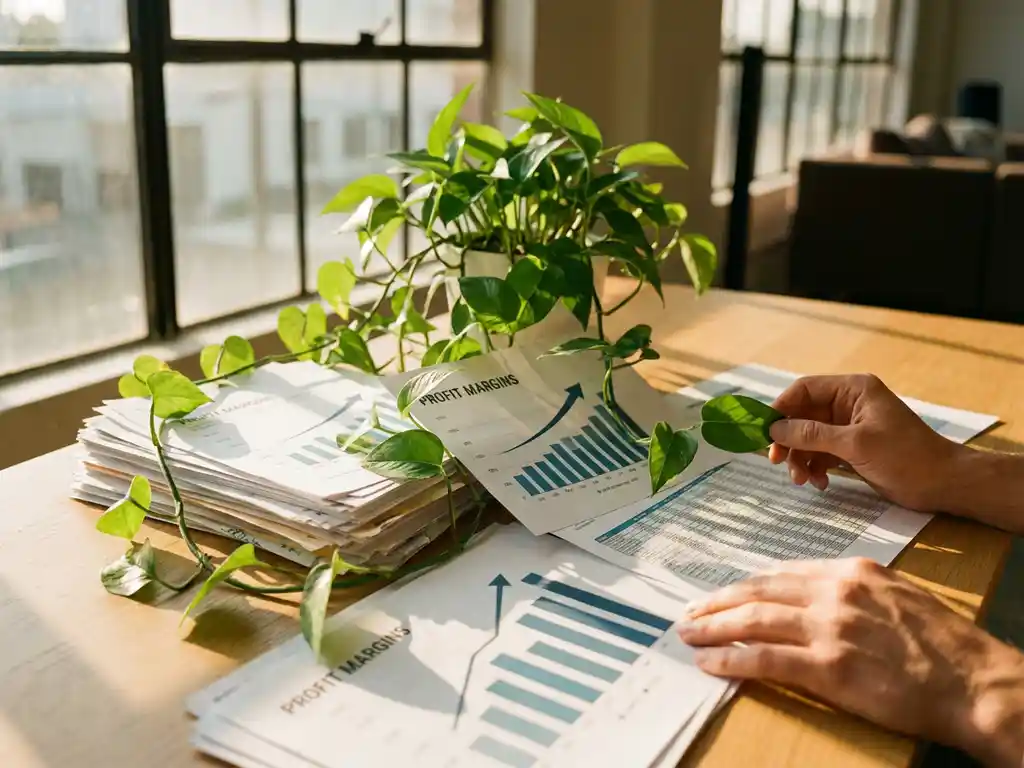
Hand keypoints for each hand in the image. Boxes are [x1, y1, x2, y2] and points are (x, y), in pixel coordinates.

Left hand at [679, 559, 1023, 765]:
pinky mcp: (829, 667)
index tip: (723, 596)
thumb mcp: (895, 595)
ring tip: (688, 634)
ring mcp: (829, 628)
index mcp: (849, 572)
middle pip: (758, 591)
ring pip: (753, 620)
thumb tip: (814, 600)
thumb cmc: (943, 644)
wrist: (975, 681)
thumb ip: (852, 592)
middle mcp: (833, 592)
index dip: (745, 587)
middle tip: (689, 612)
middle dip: (718, 602)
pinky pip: (764, 658)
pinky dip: (731, 659)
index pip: (780, 575)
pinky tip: (709, 662)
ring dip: (713, 627)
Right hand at [767, 374, 959, 509]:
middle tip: (776, 462)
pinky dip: (815, 467)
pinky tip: (820, 482)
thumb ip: (812, 434)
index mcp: (853, 390)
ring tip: (802, 480)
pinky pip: (821, 453)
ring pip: (809, 438)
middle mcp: (848, 404)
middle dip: (790, 440)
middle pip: (802, 416)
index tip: (764, 431)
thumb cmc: (907, 456)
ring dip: (801, 459)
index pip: (804, 390)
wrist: (943, 484)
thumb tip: (774, 429)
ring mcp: (849, 427)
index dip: (781, 408)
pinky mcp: (852, 449)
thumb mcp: (856, 443)